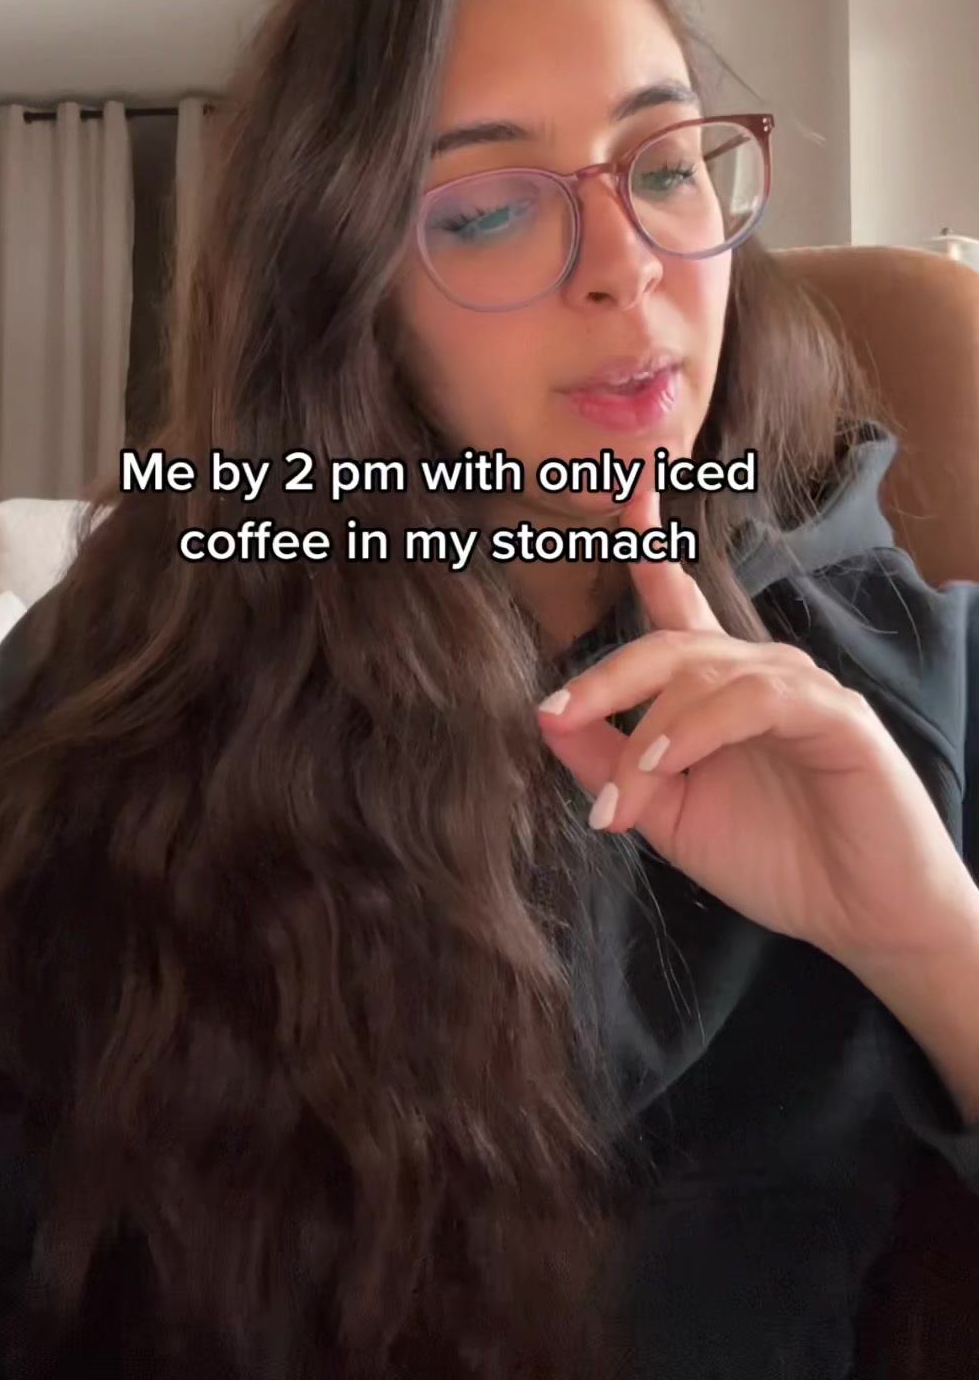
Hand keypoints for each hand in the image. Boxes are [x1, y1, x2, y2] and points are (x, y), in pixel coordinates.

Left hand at [537, 486, 975, 973]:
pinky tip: (668, 762)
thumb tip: (544, 717)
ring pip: (703, 673)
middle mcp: (756, 672)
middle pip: (670, 641)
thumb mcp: (669, 815)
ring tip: (622, 795)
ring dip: (648, 731)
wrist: (865, 917)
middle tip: (555, 713)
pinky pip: (754, 699)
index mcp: (716, 690)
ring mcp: (798, 686)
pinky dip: (700, 728)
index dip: (645, 548)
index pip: (676, 601)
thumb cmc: (777, 859)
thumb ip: (609, 766)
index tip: (620, 493)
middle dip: (605, 675)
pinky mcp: (833, 716)